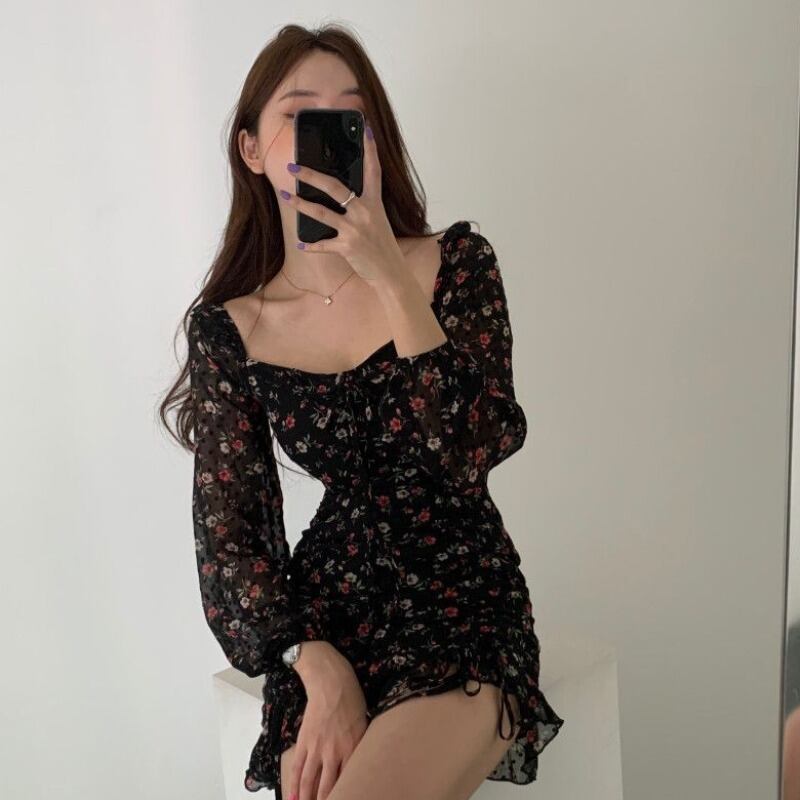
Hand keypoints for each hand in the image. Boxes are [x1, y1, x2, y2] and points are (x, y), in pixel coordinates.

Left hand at [278, 121, 406, 285]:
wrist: (391, 273)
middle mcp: (364, 213)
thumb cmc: (382, 246)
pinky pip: (323, 244)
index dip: (370, 149)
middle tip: (294, 166)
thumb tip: (341, 196)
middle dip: (311, 175)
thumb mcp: (377, 221)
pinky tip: (301, 243)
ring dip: (300, 204)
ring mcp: (355, 230)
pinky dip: (311, 245)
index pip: (374, 170)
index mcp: (374, 203)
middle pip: (334, 187)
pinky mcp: (347, 247)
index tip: (366, 128)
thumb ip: (362, 207)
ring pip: (322, 212)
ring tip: (285, 196)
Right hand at [287, 645, 368, 799]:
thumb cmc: (352, 699)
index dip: (346, 794)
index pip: (349, 780)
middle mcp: (335, 752)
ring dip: (307, 799)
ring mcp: (317, 748)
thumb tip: (355, 761)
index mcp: (353, 748)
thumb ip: (358, 745)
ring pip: (310, 782)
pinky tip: (293, 798)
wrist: (331, 682)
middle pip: (329, 787)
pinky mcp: (304, 742)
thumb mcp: (363, 723)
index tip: (346, 799)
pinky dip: (294, 785)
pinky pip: (297, 768)